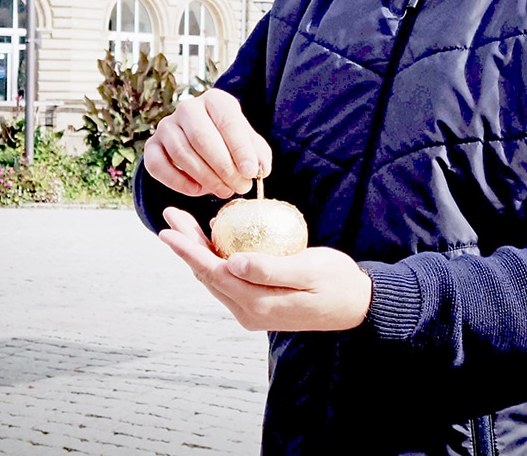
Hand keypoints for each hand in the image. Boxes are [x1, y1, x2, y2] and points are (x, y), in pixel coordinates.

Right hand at [144, 89, 271, 198]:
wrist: (200, 143)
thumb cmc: (229, 142)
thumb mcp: (249, 143)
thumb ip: (258, 154)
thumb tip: (260, 169)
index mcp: (215, 100)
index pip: (228, 121)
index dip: (240, 149)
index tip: (251, 172)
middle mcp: (188, 108)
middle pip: (202, 137)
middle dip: (223, 167)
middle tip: (240, 187)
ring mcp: (166, 125)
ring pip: (181, 153)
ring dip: (205, 177)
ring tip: (224, 191)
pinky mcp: (152, 145)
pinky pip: (158, 166)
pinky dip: (177, 182)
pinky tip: (197, 190)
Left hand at [159, 207, 372, 332]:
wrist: (358, 305)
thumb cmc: (338, 283)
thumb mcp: (310, 270)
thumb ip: (272, 269)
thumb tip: (233, 263)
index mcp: (258, 304)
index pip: (213, 272)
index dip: (188, 250)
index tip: (168, 230)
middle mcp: (248, 311)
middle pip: (207, 274)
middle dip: (186, 245)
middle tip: (171, 216)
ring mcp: (252, 310)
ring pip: (215, 277)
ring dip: (198, 250)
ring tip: (184, 223)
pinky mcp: (258, 303)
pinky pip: (229, 278)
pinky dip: (216, 256)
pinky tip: (214, 237)